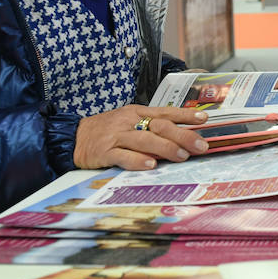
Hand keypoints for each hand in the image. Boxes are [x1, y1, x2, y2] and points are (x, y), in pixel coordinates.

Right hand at [74, 104, 212, 170]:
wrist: (72, 137)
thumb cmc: (106, 130)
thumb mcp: (129, 121)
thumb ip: (151, 127)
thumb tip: (180, 135)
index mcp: (136, 112)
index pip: (165, 112)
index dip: (185, 115)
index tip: (204, 120)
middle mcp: (128, 122)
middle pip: (159, 126)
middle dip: (183, 135)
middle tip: (201, 146)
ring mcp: (116, 136)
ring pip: (144, 140)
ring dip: (165, 148)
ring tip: (182, 156)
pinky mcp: (104, 152)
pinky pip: (122, 156)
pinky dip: (137, 161)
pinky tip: (151, 166)